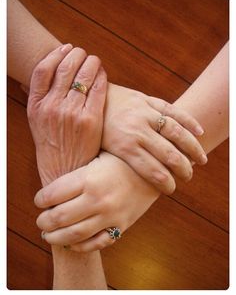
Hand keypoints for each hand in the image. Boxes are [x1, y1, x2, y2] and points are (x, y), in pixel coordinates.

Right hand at [27, 44, 106, 185]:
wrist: (65, 171)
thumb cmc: (53, 147)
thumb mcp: (37, 122)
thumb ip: (40, 99)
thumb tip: (44, 75)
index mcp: (36, 106)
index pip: (43, 69)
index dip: (56, 54)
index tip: (65, 48)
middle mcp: (52, 107)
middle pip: (65, 68)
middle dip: (77, 54)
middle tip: (83, 53)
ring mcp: (72, 113)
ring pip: (83, 75)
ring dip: (91, 62)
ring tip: (94, 61)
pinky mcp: (91, 120)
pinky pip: (98, 89)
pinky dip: (101, 77)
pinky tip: (102, 74)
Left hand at [34, 152, 158, 251]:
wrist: (154, 169)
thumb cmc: (122, 158)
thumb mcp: (98, 156)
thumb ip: (76, 171)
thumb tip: (51, 185)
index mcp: (88, 178)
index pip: (51, 194)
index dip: (40, 199)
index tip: (39, 200)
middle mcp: (97, 199)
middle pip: (58, 217)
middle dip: (43, 221)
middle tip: (40, 219)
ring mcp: (110, 215)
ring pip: (74, 234)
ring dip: (55, 237)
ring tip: (48, 234)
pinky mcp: (121, 225)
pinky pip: (96, 243)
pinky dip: (79, 246)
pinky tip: (71, 243)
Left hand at [102, 83, 206, 193]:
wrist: (88, 97)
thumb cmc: (93, 129)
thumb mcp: (97, 151)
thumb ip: (111, 168)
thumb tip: (118, 191)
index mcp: (124, 147)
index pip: (153, 171)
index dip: (167, 183)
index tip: (172, 189)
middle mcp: (137, 130)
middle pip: (169, 154)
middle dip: (183, 169)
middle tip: (188, 177)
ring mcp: (144, 113)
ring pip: (175, 132)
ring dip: (192, 147)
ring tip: (201, 159)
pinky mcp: (147, 100)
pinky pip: (172, 110)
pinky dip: (188, 121)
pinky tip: (199, 131)